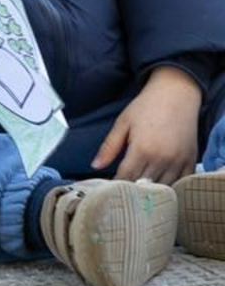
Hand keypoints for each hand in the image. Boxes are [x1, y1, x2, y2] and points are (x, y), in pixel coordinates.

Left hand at [92, 66, 200, 183]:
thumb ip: (109, 147)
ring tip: (140, 191)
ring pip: (163, 187)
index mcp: (141, 150)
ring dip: (151, 190)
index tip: (109, 189)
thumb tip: (95, 165)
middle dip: (132, 190)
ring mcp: (178, 161)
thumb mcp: (122, 123)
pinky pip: (181, 181)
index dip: (116, 185)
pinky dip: (171, 186)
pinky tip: (160, 184)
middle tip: (123, 192)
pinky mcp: (190, 159)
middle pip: (143, 185)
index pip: (126, 178)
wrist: (175, 93)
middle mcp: (161, 158)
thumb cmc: (146, 106)